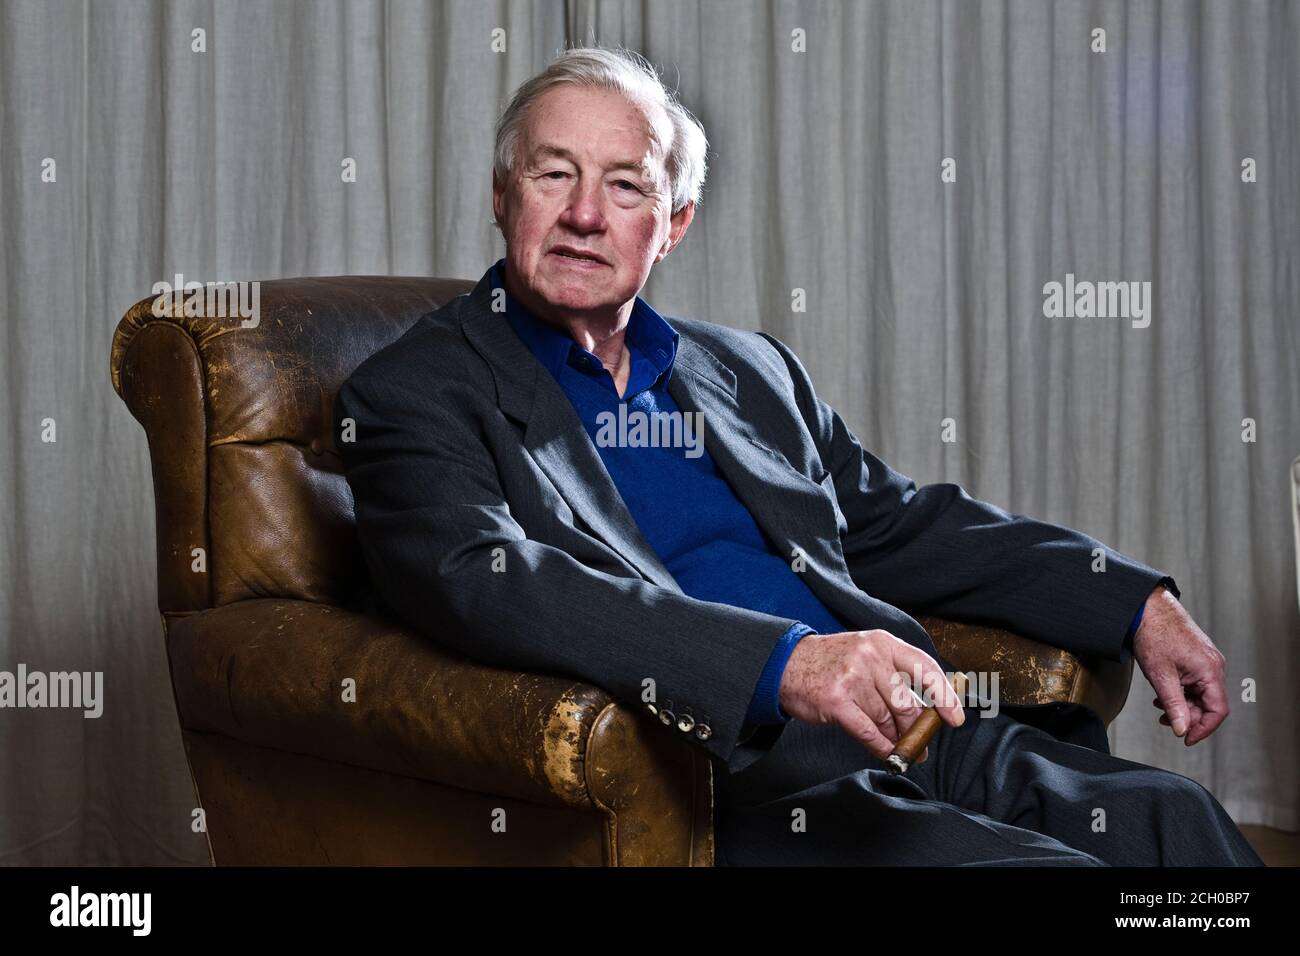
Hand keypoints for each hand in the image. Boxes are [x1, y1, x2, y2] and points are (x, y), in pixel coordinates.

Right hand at [778, 630, 964, 761]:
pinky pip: (869, 732)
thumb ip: (894, 675)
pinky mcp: (836, 702)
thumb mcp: (866, 653)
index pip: (925, 668)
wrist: (787, 664)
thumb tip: (925, 713)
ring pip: (887, 719)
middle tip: (919, 744)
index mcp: (883, 643)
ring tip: (899, 748)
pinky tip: (886, 752)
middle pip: (906, 702)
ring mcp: (852, 678)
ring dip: (895, 739)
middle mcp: (870, 657)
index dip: (944, 696)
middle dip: (914, 729)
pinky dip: (881, 747)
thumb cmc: (831, 662)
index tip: (954, 718)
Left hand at [1135, 585, 1229, 745]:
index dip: (1203, 729)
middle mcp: (1214, 666)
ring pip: (1200, 694)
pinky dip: (1181, 692)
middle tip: (1165, 720)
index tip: (1186, 738)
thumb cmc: (1154, 635)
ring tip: (1160, 707)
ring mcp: (1207, 661)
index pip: (1218, 711)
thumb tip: (1181, 729)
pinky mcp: (1197, 657)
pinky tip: (1163, 695)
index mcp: (1211, 671)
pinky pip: (1195, 682)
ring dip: (1182, 705)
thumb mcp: (1161, 676)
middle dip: (1188, 716)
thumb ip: (1173, 705)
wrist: (1147, 608)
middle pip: (1209, 703)